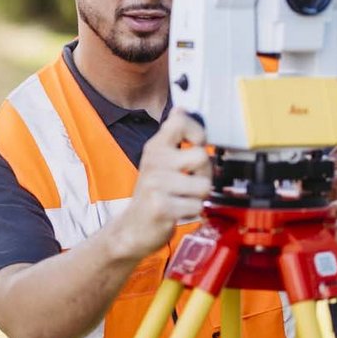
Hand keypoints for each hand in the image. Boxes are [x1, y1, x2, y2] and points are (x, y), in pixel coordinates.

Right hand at [111, 108, 212, 261]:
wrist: (132, 228)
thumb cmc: (151, 194)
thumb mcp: (158, 161)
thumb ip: (172, 138)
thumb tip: (181, 109)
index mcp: (154, 148)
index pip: (179, 122)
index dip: (197, 131)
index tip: (196, 144)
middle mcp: (154, 162)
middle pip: (201, 156)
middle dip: (204, 174)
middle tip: (191, 182)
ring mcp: (156, 185)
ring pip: (204, 186)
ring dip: (198, 197)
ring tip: (183, 199)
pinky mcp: (161, 207)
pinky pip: (197, 207)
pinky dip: (192, 214)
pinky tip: (177, 212)